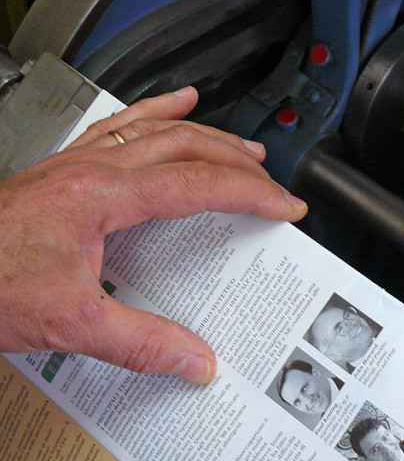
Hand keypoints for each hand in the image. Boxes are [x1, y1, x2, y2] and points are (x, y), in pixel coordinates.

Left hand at [0, 87, 306, 382]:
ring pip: (157, 129)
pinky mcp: (63, 167)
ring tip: (243, 146)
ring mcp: (76, 162)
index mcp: (102, 195)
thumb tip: (194, 358)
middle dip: (239, 163)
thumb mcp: (67, 323)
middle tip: (272, 183)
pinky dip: (155, 110)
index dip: (250, 194)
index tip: (283, 205)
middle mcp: (92, 168)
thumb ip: (138, 342)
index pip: (198, 184)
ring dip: (208, 135)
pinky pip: (119, 124)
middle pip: (186, 147)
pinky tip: (175, 102)